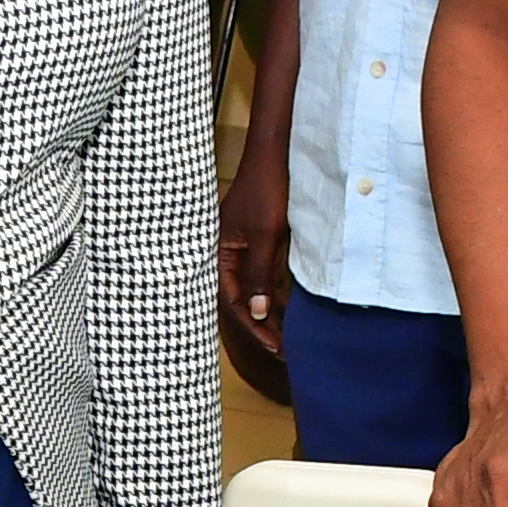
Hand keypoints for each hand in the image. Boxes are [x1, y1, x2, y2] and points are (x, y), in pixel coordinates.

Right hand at [215, 124, 291, 395]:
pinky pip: (262, 278)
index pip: (232, 302)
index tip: (275, 346)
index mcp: (218, 254)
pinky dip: (274, 295)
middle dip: (261, 327)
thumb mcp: (264, 235)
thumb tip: (258, 313)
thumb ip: (258, 274)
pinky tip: (289, 311)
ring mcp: (240, 250)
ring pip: (252, 292)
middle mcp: (225, 255)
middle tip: (283, 351)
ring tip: (287, 338)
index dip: (254, 327)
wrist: (275, 155)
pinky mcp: (256, 244)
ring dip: (269, 315)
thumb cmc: (266, 190)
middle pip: (240, 301)